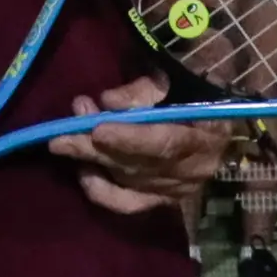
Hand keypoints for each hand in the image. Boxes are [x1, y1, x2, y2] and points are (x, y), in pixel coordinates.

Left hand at [45, 73, 221, 212]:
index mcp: (209, 132)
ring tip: (65, 136)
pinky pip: (126, 203)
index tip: (98, 129)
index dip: (130, 139)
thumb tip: (108, 102)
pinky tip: (82, 170)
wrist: (216, 105)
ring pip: (127, 179)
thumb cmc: (198, 81)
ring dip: (91, 158)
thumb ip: (145, 89)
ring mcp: (177, 187)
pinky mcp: (161, 198)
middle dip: (95, 147)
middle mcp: (195, 168)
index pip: (166, 143)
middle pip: (138, 164)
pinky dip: (101, 189)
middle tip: (60, 133)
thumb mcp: (178, 74)